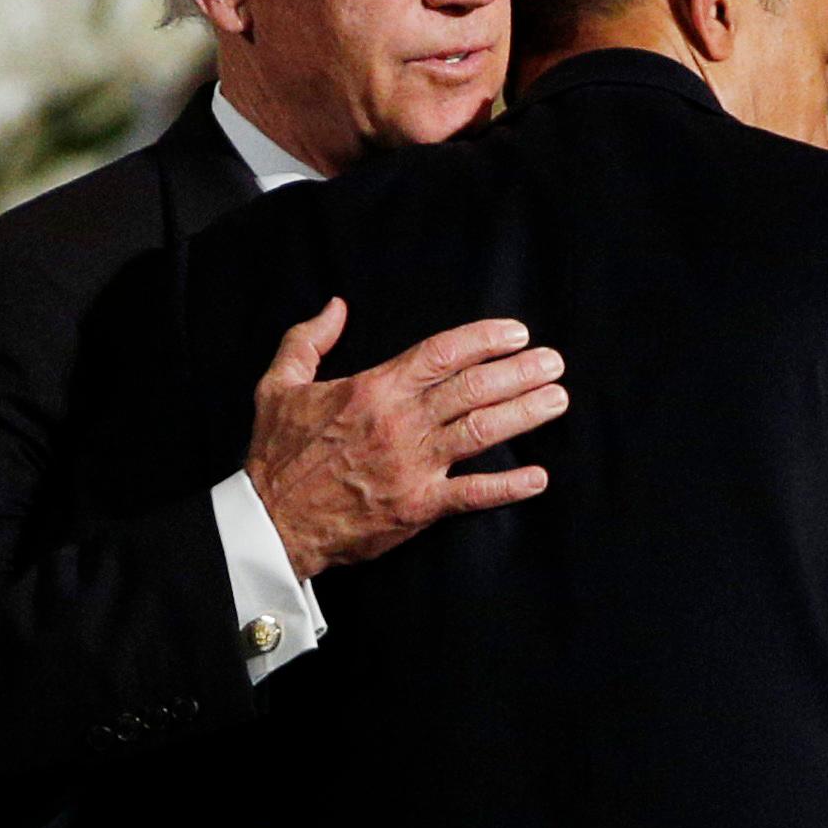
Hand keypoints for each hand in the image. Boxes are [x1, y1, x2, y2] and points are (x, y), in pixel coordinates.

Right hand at [244, 300, 564, 576]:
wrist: (269, 521)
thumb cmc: (276, 454)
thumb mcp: (278, 384)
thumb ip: (307, 339)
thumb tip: (336, 306)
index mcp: (373, 389)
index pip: (442, 353)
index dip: (485, 339)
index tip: (517, 333)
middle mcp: (400, 423)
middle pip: (473, 387)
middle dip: (520, 371)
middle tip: (554, 362)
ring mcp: (412, 466)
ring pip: (481, 432)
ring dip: (524, 413)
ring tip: (557, 399)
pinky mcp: (416, 507)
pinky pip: (471, 495)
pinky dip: (507, 487)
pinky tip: (538, 477)